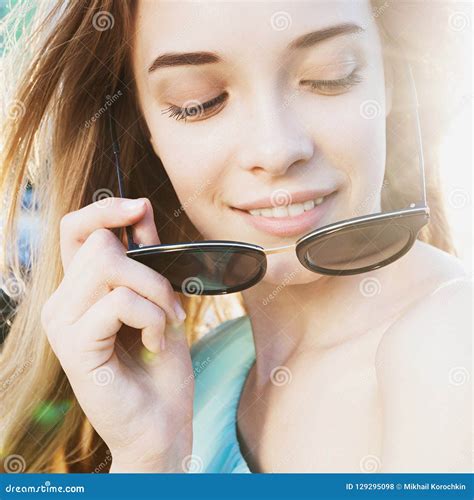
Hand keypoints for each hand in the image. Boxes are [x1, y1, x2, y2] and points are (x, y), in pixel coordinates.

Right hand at [41, 197, 193, 471]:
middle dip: (151, 272)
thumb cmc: (160, 363)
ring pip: (110, 266)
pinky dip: (150, 317)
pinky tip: (154, 343)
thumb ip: (147, 257)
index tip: (139, 208)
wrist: (161, 421)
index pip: (75, 230)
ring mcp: (63, 322)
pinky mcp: (74, 345)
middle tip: (170, 306)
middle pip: (101, 245)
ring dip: (154, 293)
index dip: (104, 210)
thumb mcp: (159, 299)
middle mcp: (63, 301)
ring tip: (163, 325)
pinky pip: (118, 301)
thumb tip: (141, 209)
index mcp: (81, 289)